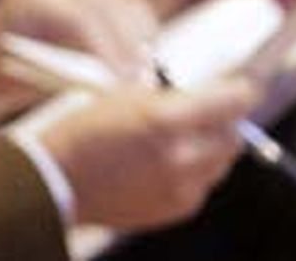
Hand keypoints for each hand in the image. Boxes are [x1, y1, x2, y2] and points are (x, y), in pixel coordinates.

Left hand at [0, 0, 159, 125]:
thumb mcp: (28, 83)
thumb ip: (76, 79)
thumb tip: (127, 87)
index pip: (82, 21)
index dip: (112, 54)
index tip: (130, 85)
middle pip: (110, 8)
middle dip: (133, 49)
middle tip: (149, 84)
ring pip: (122, 4)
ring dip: (141, 39)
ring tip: (148, 75)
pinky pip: (120, 4)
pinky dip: (136, 31)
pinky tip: (142, 59)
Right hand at [38, 77, 257, 230]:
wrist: (58, 179)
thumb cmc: (83, 131)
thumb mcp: (125, 95)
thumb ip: (171, 95)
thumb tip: (206, 94)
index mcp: (166, 119)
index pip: (234, 101)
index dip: (237, 91)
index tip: (236, 88)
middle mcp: (183, 157)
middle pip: (233, 136)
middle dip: (222, 122)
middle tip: (202, 113)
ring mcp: (183, 187)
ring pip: (221, 162)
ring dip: (208, 147)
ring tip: (176, 140)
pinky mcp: (179, 208)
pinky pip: (202, 184)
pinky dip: (192, 172)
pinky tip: (163, 163)